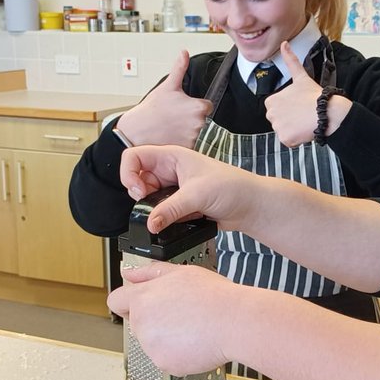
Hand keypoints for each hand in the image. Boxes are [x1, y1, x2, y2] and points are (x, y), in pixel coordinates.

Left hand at [107, 262, 234, 373]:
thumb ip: (150, 273)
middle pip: (137, 323)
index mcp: (143, 298)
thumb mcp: (182, 273)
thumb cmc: (214, 296)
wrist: (235, 323)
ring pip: (152, 342)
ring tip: (192, 328)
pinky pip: (165, 358)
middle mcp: (142, 323)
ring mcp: (151, 346)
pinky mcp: (164, 363)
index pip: (116, 301)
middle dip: (154, 320)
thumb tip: (131, 274)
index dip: (128, 302)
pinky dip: (178, 354)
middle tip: (181, 315)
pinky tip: (195, 342)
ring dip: (167, 338)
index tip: (142, 304)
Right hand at [116, 51, 212, 147]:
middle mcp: (199, 123)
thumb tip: (184, 52)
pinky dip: (182, 141)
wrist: (136, 132)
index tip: (184, 107)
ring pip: (195, 132)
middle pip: (202, 119)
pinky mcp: (187, 148)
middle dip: (190, 118)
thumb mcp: (167, 86)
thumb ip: (180, 68)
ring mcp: (194, 137)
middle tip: (174, 116)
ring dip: (186, 130)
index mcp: (198, 106)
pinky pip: (190, 144)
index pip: (208, 106)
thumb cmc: (151, 109)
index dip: (196, 105)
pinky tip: (170, 135)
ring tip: (170, 126)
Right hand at [119, 144, 262, 233]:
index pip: (134, 156)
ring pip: (149, 199)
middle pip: (138, 180)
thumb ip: (170, 209)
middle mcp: (169, 171)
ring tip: (172, 214)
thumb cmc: (232, 187)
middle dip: (141, 196)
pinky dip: (165, 219)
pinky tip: (181, 219)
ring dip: (154, 210)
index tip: (138, 192)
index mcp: (171, 156)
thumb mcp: (197, 195)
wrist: (250, 206)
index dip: (129, 173)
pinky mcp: (179, 205)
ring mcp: (174, 189)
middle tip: (151, 206)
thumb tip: (150, 222)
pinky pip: (161, 212)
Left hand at [265, 43, 351, 146]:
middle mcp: (271, 114)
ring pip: (284, 131)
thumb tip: (284, 43)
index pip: (276, 108)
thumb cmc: (315, 96)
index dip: (289, 108)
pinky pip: (289, 141)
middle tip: (303, 114)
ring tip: (305, 121)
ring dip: (294, 129)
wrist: (327, 112)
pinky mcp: (285, 138)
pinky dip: (296, 139)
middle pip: (279, 121)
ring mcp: (278, 127)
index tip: (299, 105)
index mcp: (272, 100)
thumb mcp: (301, 77)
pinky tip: (305, 131)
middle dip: (289, 120)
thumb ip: (290, 61)